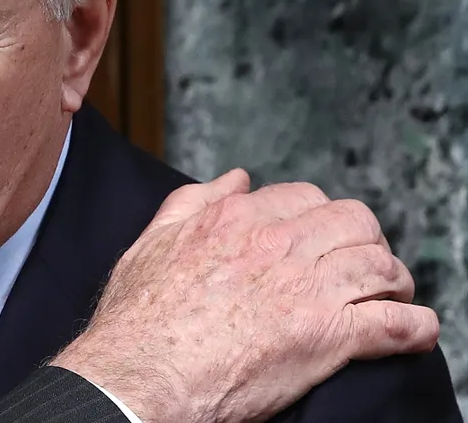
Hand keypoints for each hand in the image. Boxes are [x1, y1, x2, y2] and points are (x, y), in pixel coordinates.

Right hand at [51, 169, 438, 422]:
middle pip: (354, 222)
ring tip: (388, 297)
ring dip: (392, 281)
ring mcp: (307, 289)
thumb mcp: (150, 243)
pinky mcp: (328, 336)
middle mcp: (277, 245)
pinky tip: (414, 331)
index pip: (304, 197)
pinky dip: (415, 327)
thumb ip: (191, 202)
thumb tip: (234, 179)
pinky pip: (396, 323)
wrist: (140, 373)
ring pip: (381, 265)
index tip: (321, 239)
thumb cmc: (137, 320)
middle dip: (365, 241)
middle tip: (360, 265)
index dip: (320, 218)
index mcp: (235, 220)